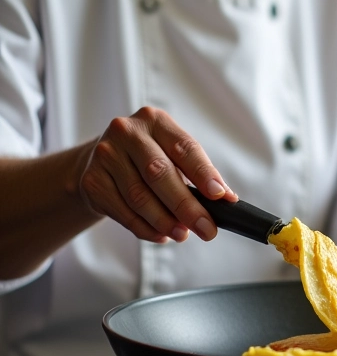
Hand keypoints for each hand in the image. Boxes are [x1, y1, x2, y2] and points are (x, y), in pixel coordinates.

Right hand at [78, 106, 236, 242]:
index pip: (185, 148)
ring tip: (183, 234)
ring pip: (140, 196)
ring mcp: (105, 155)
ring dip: (165, 221)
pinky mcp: (91, 180)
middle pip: (160, 173)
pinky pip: (123, 211)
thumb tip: (227, 199)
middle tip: (206, 229)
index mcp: (155, 120)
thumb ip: (197, 173)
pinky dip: (145, 228)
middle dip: (187, 206)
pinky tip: (161, 235)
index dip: (204, 173)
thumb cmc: (146, 156)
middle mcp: (127, 132)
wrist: (97, 159)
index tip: (220, 196)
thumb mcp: (170, 152)